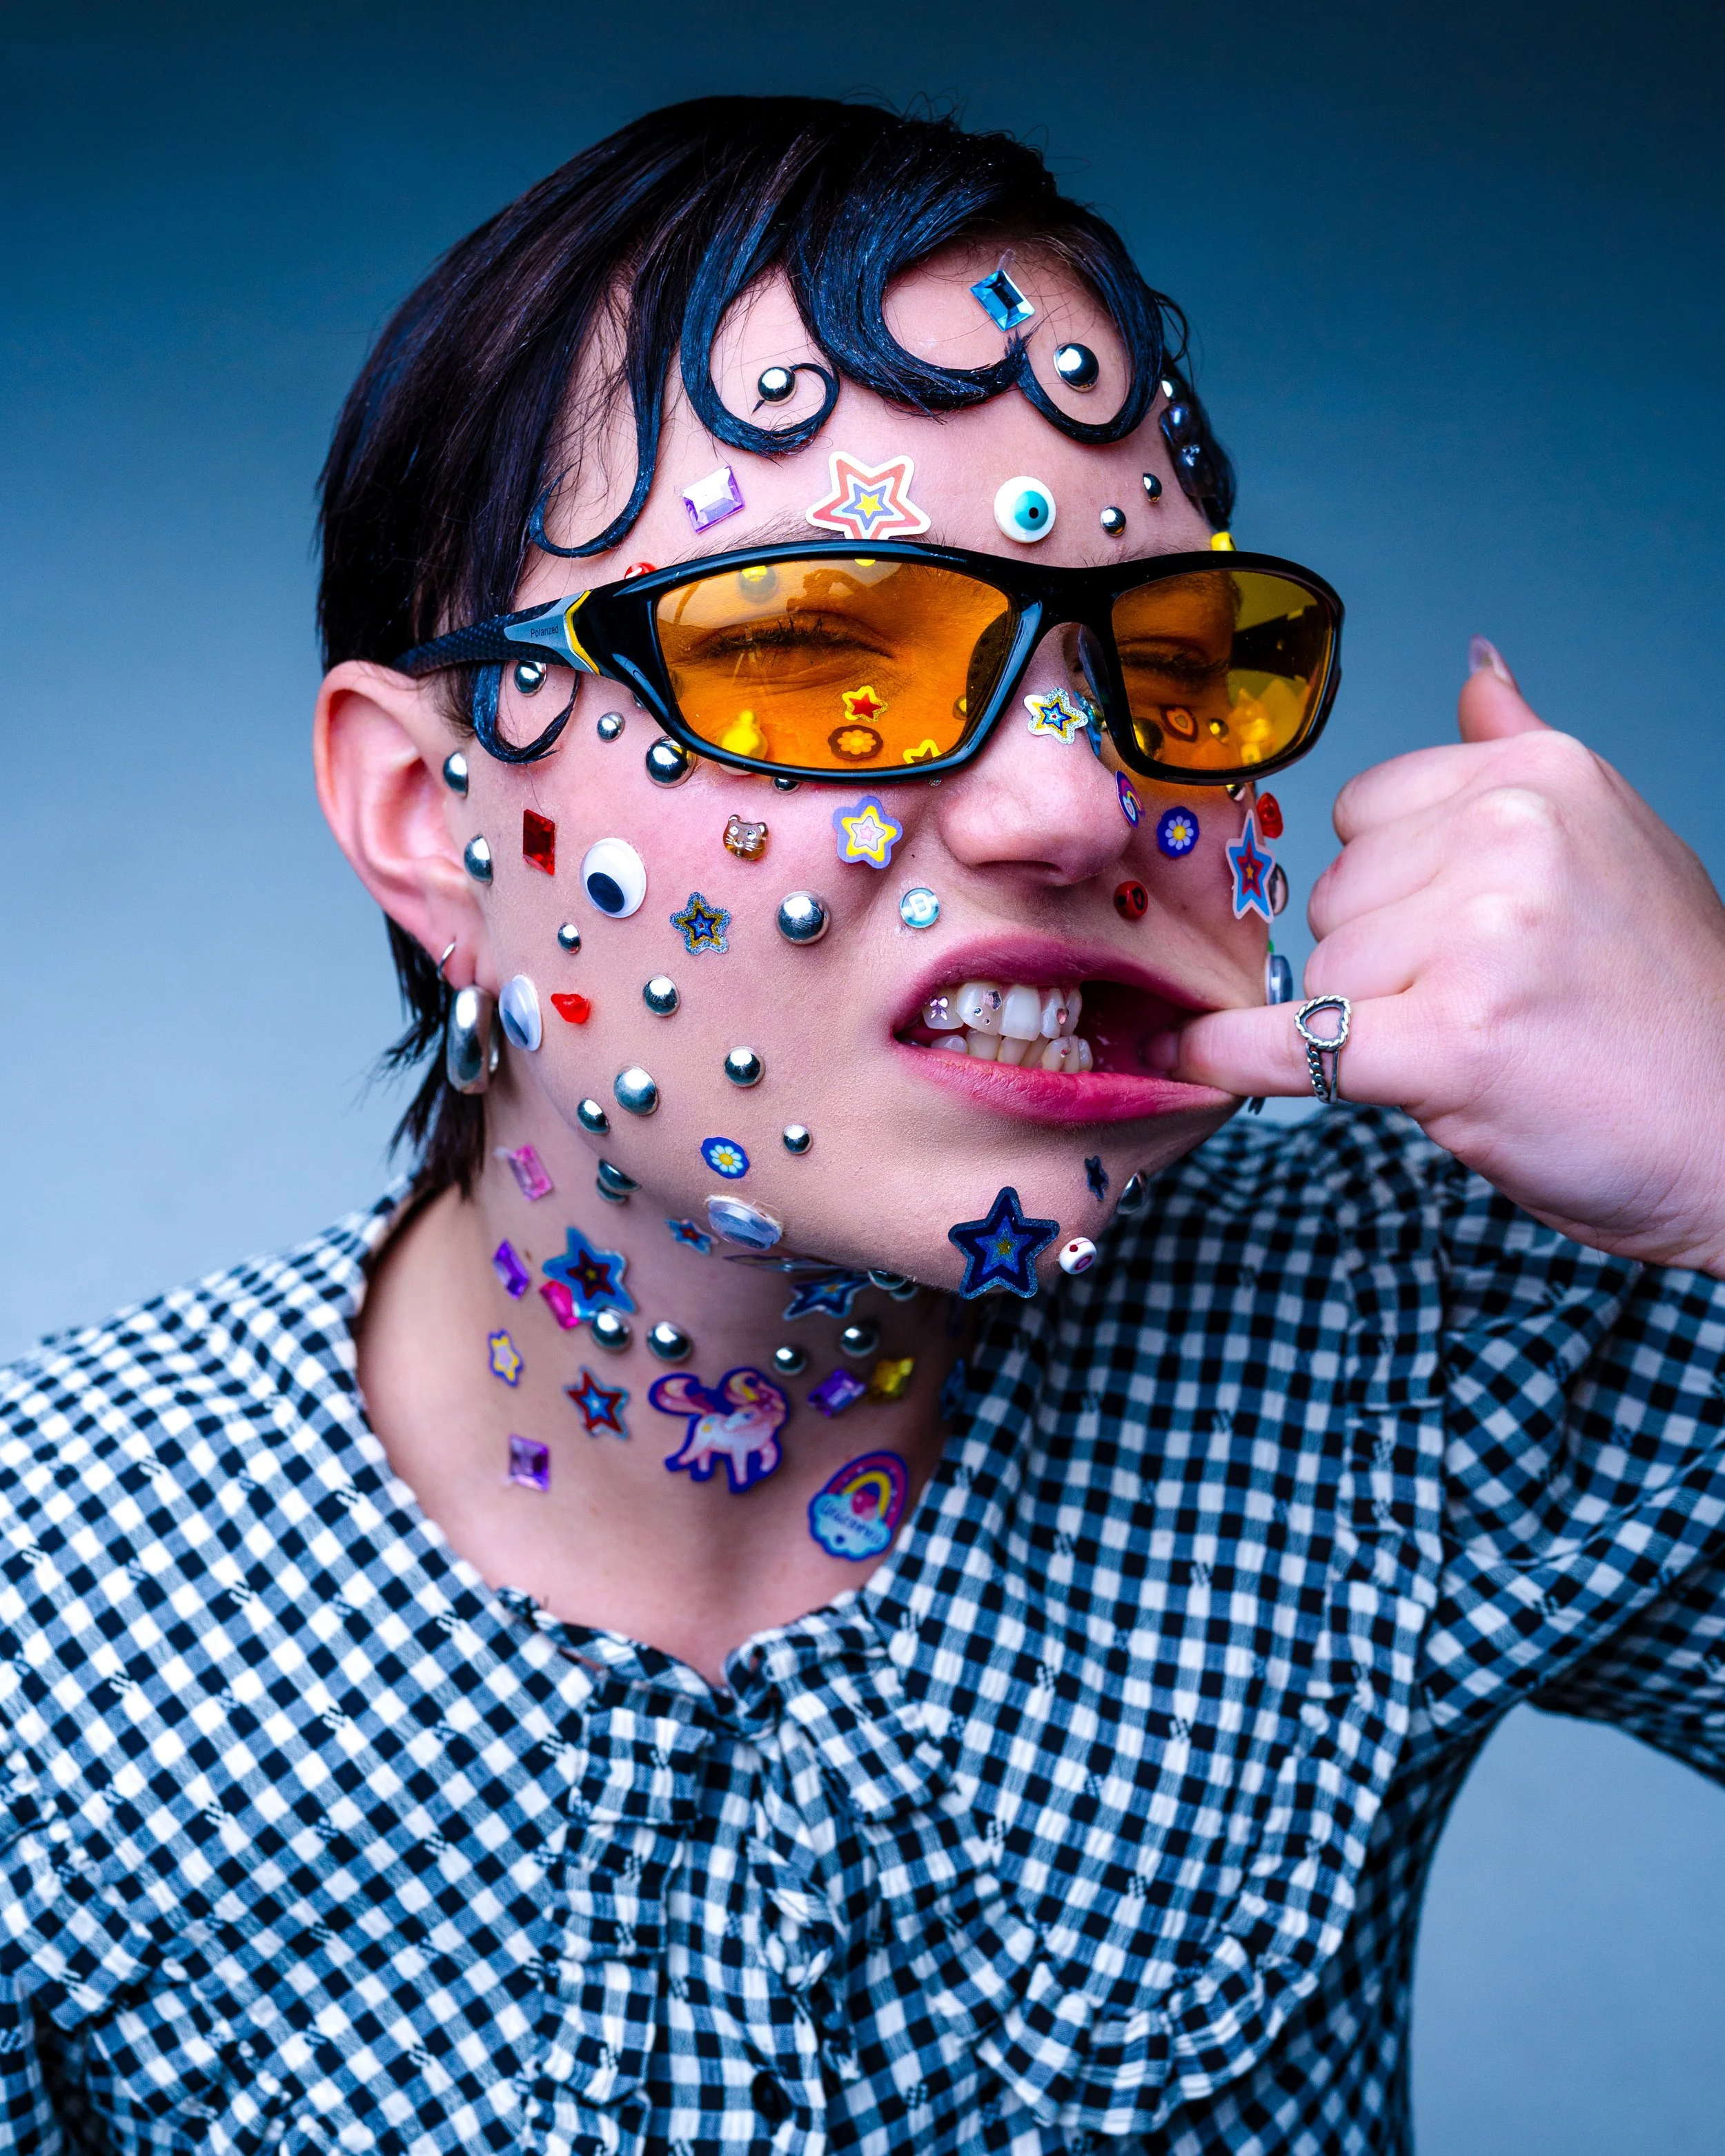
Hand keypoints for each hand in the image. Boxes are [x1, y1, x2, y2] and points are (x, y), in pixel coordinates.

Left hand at [1162, 649, 1724, 1275]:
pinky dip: (1232, 1057)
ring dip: (1370, 1025)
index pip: (1362, 812)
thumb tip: (1476, 668)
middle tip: (1484, 1004)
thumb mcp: (1615, 841)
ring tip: (1480, 1047)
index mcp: (1541, 775)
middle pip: (1335, 893)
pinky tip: (1191, 1058)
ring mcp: (1483, 934)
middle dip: (1379, 958)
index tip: (1451, 934)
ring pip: (1323, 971)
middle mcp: (1512, 834)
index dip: (1387, 886)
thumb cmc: (1662, 1004)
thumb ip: (1520, 752)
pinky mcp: (1453, 1039)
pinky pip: (1292, 1041)